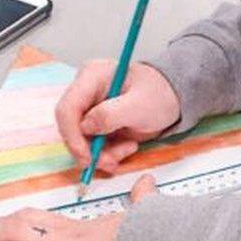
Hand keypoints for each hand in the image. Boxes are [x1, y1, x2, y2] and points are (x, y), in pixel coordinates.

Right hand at [56, 60, 179, 173]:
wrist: (173, 97)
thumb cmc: (159, 93)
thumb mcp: (139, 105)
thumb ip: (111, 115)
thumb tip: (86, 127)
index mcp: (91, 77)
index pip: (67, 109)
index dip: (72, 136)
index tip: (87, 157)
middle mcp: (85, 92)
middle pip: (71, 128)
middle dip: (88, 150)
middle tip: (109, 162)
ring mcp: (91, 109)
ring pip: (81, 141)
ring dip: (102, 154)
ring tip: (127, 150)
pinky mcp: (98, 125)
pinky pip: (93, 146)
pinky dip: (108, 154)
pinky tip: (127, 148)